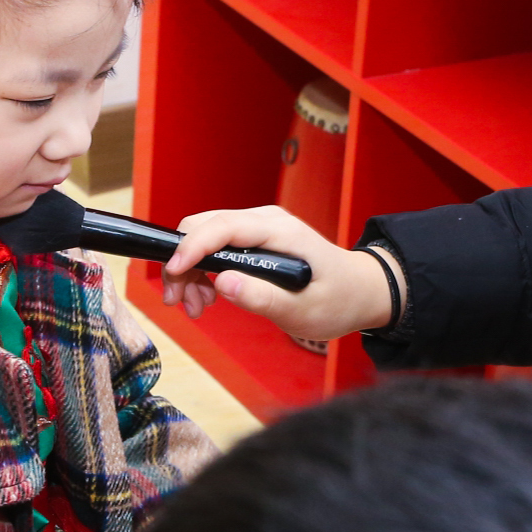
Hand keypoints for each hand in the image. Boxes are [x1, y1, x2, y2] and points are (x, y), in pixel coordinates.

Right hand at [160, 206, 393, 339]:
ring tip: (197, 307)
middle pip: (205, 227)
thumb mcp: (304, 310)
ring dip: (190, 271)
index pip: (224, 226)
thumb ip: (264, 298)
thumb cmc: (337, 299)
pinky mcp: (253, 239)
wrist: (357, 291)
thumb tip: (223, 282)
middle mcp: (265, 221)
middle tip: (180, 302)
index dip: (192, 247)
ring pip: (205, 236)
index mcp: (281, 232)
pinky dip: (203, 271)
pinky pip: (216, 246)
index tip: (174, 273)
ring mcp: (258, 228)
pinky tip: (209, 296)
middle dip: (183, 262)